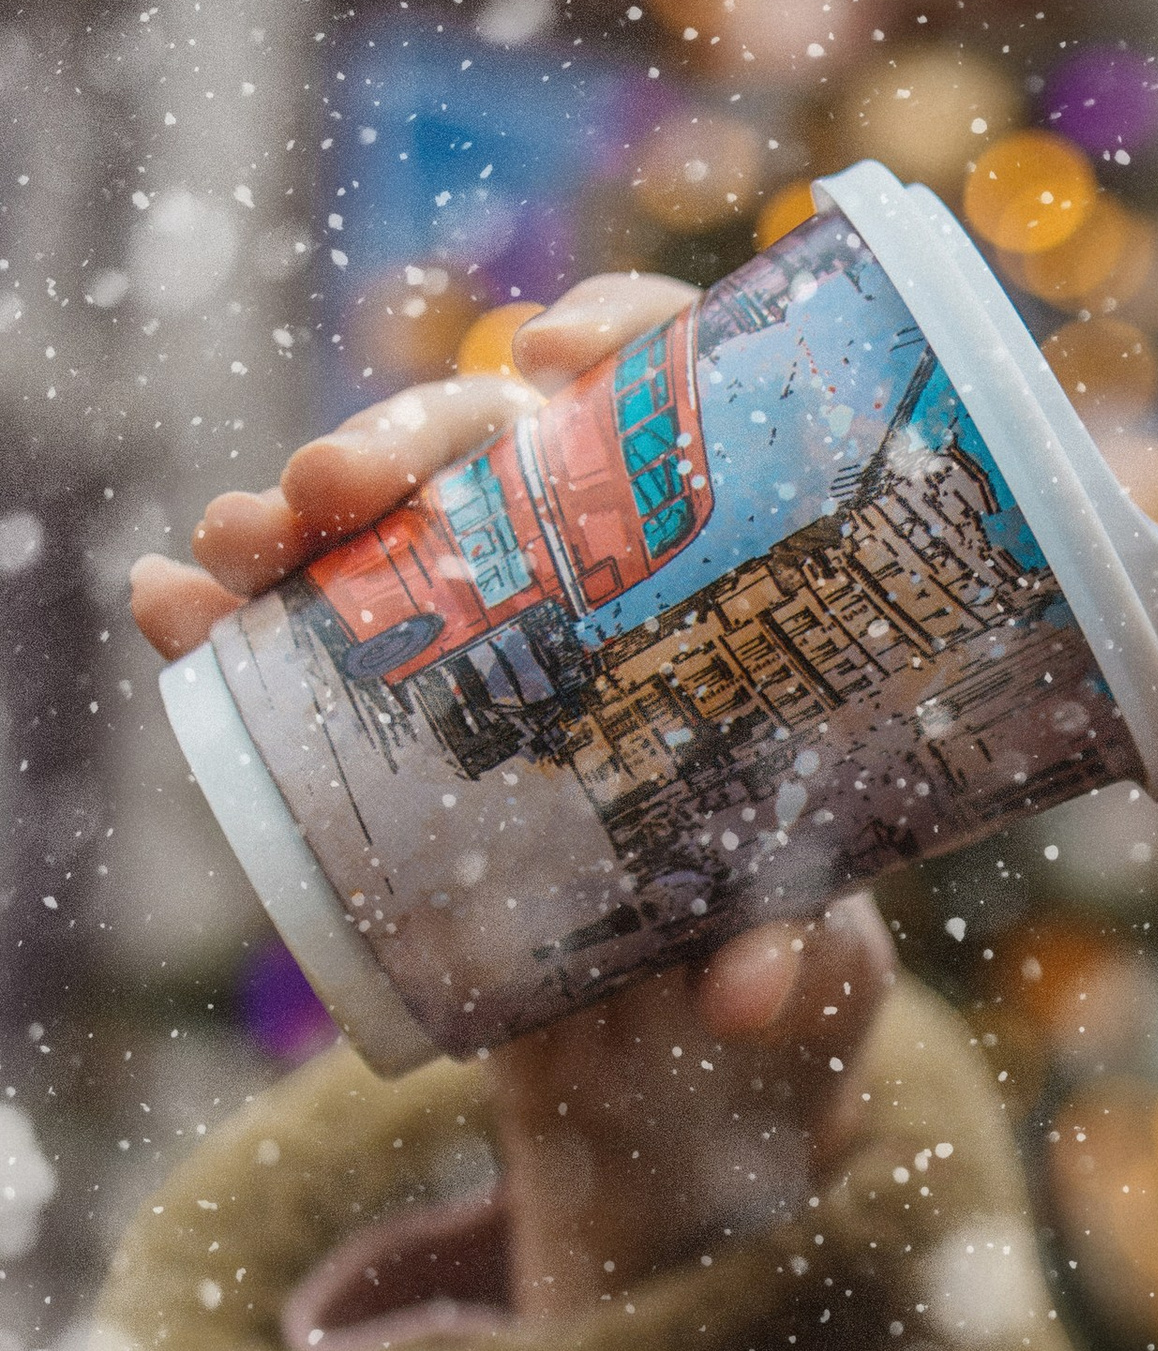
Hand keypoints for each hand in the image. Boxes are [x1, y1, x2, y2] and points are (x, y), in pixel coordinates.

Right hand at [128, 278, 901, 1317]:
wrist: (677, 1019)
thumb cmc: (762, 907)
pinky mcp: (379, 701)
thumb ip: (782, 932)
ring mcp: (467, 620)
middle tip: (341, 482)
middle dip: (402, 437)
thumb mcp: (795, 915)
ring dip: (289, 516)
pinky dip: (218, 619)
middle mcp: (575, 553)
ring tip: (241, 542)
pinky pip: (289, 633)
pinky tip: (168, 607)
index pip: (668, 381)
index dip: (620, 331)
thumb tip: (739, 996)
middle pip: (490, 435)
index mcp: (703, 546)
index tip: (565, 355)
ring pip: (374, 522)